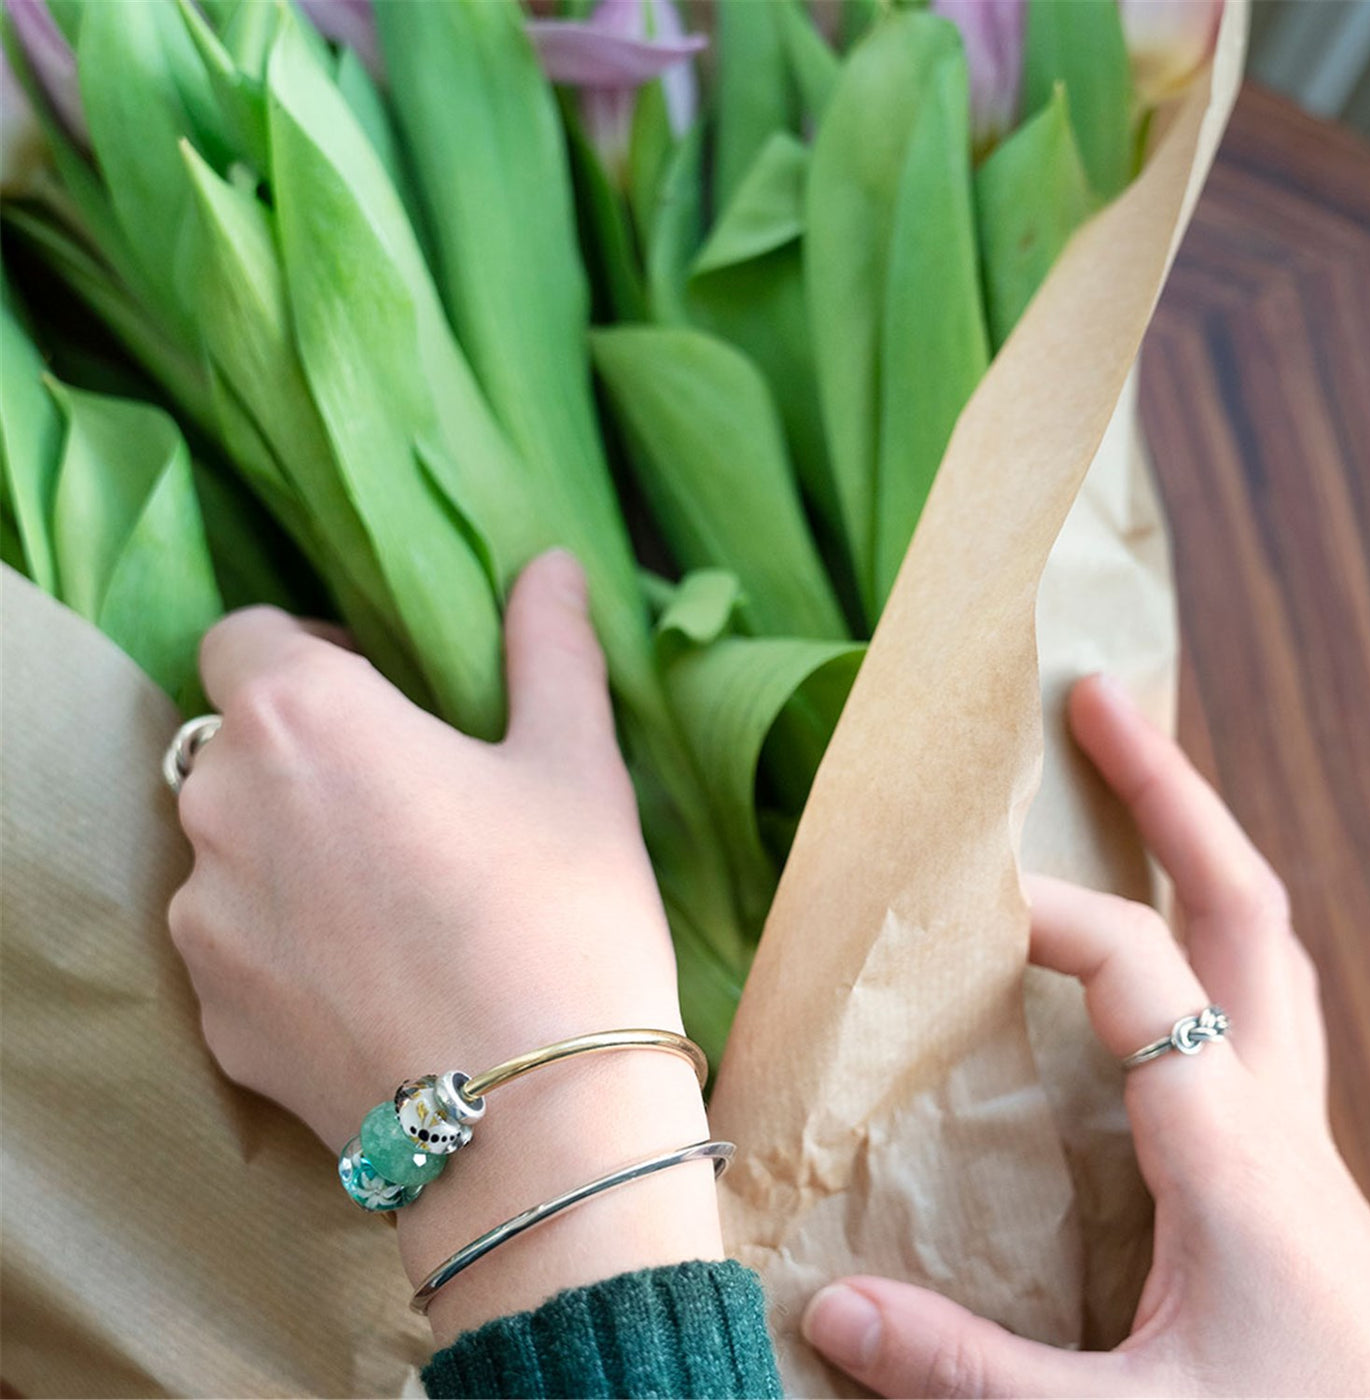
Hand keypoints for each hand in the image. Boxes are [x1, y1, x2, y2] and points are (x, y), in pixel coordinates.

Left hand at [168, 550, 721, 1340]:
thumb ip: (549, 648)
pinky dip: (286, 943)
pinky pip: (237, 947)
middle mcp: (220, 807)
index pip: (243, 634)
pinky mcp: (214, 1019)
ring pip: (231, 848)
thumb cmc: (562, 909)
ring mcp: (205, 922)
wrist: (535, 1120)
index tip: (381, 696)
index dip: (308, 653)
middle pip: (235, 744)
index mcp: (301, 718)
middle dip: (306, 754)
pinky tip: (377, 979)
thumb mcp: (575, 763)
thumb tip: (553, 565)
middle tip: (411, 802)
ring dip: (289, 849)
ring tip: (396, 901)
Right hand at [802, 674, 1369, 1397]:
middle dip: (1170, 792)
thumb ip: (967, 1369)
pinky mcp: (1288, 1176)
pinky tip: (1146, 965)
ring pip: (1266, 951)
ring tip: (1127, 791)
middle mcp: (1277, 1121)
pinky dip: (1204, 944)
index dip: (1047, 916)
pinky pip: (1254, 1015)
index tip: (958, 910)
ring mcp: (1296, 1144)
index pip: (1138, 971)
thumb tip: (828, 1305)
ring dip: (1198, 855)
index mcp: (1233, 1155)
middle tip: (1096, 702)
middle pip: (1245, 908)